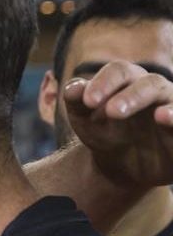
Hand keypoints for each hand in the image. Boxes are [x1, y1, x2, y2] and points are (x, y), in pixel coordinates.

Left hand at [64, 61, 172, 186]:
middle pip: (149, 83)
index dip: (104, 82)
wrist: (121, 164)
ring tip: (157, 116)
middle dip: (132, 96)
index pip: (119, 71)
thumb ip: (76, 102)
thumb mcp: (85, 120)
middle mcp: (155, 90)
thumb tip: (72, 88)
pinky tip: (166, 118)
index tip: (87, 101)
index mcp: (128, 81)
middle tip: (112, 112)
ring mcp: (172, 109)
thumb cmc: (104, 132)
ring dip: (168, 108)